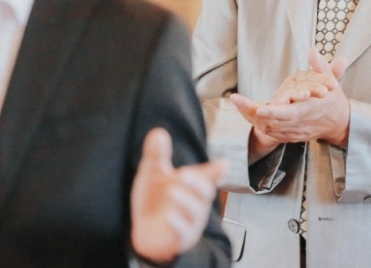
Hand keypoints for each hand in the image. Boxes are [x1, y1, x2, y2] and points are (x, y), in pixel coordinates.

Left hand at [131, 128, 226, 263]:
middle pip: (205, 192)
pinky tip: (168, 216)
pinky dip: (178, 223)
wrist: (145, 233)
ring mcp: (191, 222)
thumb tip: (159, 132)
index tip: (224, 164)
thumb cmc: (155, 201)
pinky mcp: (181, 239)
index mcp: (193, 185)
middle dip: (197, 182)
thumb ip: (157, 155)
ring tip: (172, 191)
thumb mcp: (153, 175)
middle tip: (183, 174)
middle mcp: (196, 203)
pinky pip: (183, 232)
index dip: (217, 170)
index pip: (210, 176)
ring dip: (185, 201)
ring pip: (195, 212)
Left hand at [231, 48, 350, 146]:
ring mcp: (296, 131)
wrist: (340, 123)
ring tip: (238, 103)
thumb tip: (312, 50)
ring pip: (271, 128)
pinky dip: (260, 126)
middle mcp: (302, 122)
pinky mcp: (292, 136)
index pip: (291, 112)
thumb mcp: (330, 79)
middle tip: (238, 102)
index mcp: (311, 108)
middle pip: (276, 121)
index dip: (275, 112)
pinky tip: (249, 115)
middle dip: (255, 113)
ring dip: (253, 118)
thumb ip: (320, 65)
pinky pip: (273, 134)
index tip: (261, 108)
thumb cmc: (333, 100)